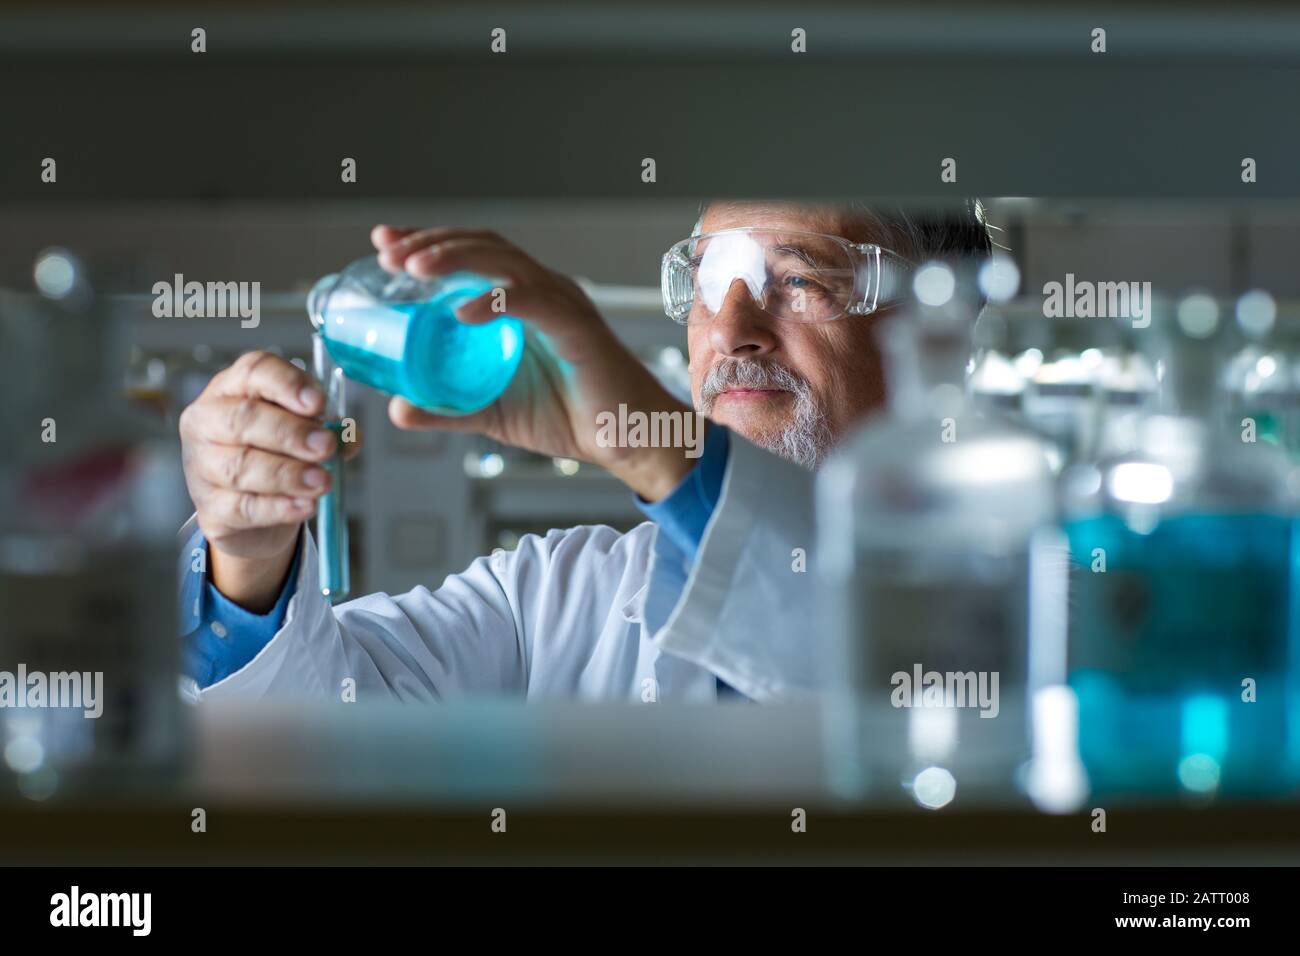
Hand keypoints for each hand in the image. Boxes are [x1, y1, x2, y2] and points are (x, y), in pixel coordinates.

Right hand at [178, 350, 360, 609]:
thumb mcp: (301, 431)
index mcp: (234, 388)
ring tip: (321, 481)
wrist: (254, 508)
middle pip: (243, 418)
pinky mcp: (210, 506)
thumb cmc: (277, 455)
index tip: (317, 403)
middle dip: (289, 433)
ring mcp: (203, 464)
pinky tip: (305, 505)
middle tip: (325, 446)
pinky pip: (243, 507)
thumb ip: (326, 428)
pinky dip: (278, 508)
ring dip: (287, 474)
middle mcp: (209, 420)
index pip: (254, 371)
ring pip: (240, 466)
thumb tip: (347, 437)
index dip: (287, 384)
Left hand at [372, 225, 699, 500]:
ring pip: (505, 262)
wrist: (628, 440)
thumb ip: (446, 408)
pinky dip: (495, 300)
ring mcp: (561, 304)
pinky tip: (461, 312)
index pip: (470, 254)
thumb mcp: (493, 413)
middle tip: (388, 252)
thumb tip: (397, 410)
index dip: (427, 242)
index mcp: (523, 300)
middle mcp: (542, 291)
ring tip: (414, 268)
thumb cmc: (573, 418)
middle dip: (430, 242)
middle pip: (482, 244)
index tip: (384, 243)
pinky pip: (532, 302)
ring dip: (455, 258)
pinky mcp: (577, 327)